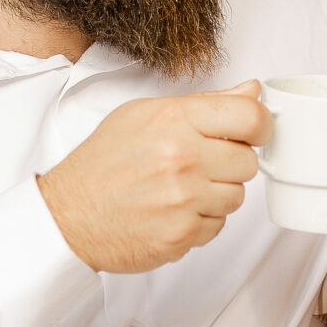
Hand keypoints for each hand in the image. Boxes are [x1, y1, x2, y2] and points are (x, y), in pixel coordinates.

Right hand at [39, 83, 269, 272]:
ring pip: (237, 196)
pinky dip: (201, 221)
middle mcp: (182, 158)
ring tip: (180, 189)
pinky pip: (218, 225)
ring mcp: (184, 200)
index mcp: (174, 121)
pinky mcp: (182, 234)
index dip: (259, 125)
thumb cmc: (102, 164)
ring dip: (216, 194)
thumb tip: (252, 92)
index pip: (251, 117)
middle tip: (198, 164)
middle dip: (229, 163)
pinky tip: (172, 211)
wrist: (67, 216)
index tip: (252, 132)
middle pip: (249, 161)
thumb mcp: (145, 115)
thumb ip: (205, 103)